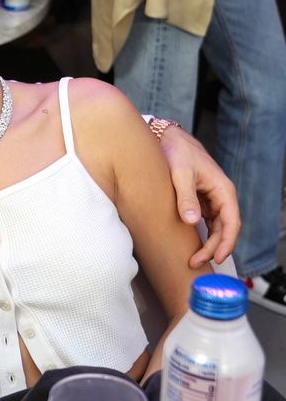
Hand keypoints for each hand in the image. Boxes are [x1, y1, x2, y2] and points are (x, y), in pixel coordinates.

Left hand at [159, 126, 240, 267]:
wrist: (167, 138)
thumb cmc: (177, 152)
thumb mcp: (180, 174)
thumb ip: (186, 197)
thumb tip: (192, 221)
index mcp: (223, 190)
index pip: (232, 222)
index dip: (226, 243)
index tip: (216, 258)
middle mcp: (221, 196)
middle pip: (224, 228)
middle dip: (213, 248)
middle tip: (195, 262)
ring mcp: (211, 198)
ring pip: (216, 227)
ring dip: (208, 243)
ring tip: (193, 259)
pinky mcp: (200, 199)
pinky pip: (206, 221)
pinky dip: (201, 234)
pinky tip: (192, 245)